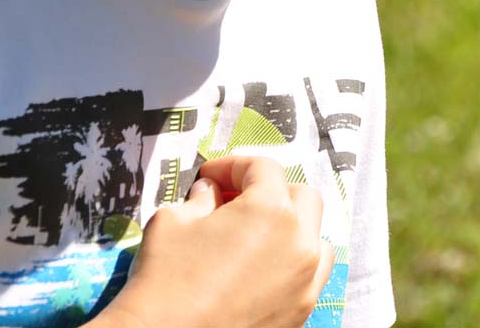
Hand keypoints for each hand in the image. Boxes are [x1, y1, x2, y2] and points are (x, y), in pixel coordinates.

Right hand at [93, 156, 334, 327]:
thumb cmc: (165, 282)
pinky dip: (291, 265)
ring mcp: (306, 282)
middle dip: (269, 191)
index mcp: (271, 212)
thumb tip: (211, 194)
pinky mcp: (300, 313)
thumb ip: (199, 200)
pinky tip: (258, 271)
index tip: (210, 178)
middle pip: (300, 197)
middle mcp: (300, 244)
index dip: (233, 166)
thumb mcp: (172, 223)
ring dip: (289, 228)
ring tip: (252, 237)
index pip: (264, 169)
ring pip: (314, 238)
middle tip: (232, 201)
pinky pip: (309, 277)